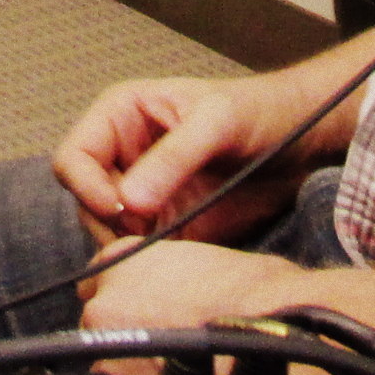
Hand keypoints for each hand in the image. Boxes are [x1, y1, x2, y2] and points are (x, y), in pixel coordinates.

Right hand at [53, 76, 311, 250]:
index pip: (73, 159)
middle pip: (85, 203)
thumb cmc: (257, 112)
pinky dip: (152, 262)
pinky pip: (142, 253)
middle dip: (111, 223)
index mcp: (120, 118)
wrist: (302, 144)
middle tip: (151, 230)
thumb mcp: (216, 122)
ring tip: (173, 240)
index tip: (120, 209)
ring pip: (109, 233)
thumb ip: (172, 157)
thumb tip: (128, 202)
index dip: (87, 188)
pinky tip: (180, 258)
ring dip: (131, 245)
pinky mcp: (167, 228)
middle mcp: (123, 158)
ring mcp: (144, 196)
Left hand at [78, 241, 374, 374]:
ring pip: (109, 360)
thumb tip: (166, 293)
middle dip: (128, 331)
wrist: (276, 334)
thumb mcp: (204, 259)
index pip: (99, 279)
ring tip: (181, 368)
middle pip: (100, 321)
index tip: (142, 310)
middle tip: (169, 342)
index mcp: (121, 258)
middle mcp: (105, 298)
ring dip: (135, 364)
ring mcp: (109, 345)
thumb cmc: (259, 294)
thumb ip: (167, 274)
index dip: (126, 296)